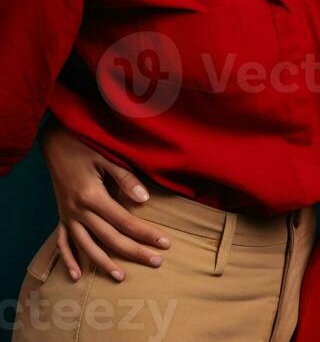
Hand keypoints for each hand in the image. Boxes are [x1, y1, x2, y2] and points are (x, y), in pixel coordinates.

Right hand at [39, 120, 170, 280]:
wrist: (56, 142)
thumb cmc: (85, 145)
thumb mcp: (107, 158)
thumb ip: (125, 180)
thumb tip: (143, 201)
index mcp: (92, 196)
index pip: (125, 221)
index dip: (145, 233)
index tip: (164, 242)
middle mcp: (78, 211)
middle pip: (110, 238)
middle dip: (134, 251)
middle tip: (156, 261)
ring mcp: (68, 215)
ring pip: (87, 245)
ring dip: (104, 262)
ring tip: (121, 277)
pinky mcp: (61, 215)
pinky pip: (63, 242)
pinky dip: (69, 259)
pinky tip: (76, 276)